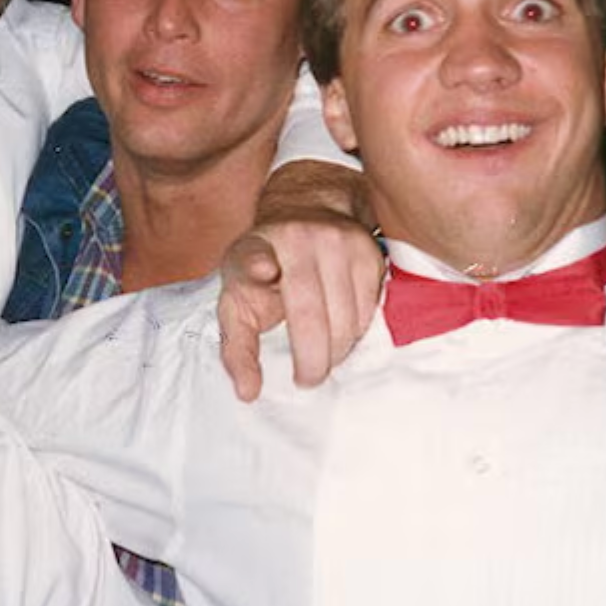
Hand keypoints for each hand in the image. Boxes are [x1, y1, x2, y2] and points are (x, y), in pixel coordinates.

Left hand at [217, 160, 381, 400]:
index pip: (253, 257)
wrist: (304, 211)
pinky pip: (368, 310)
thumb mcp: (237, 301)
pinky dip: (356, 330)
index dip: (257, 266)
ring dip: (337, 349)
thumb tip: (248, 393)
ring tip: (322, 355)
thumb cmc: (264, 270)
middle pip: (310, 312)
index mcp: (253, 249)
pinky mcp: (369, 252)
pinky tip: (340, 329)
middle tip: (307, 380)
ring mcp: (337, 242)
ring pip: (346, 317)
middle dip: (313, 359)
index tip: (264, 270)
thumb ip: (237, 348)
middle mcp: (295, 239)